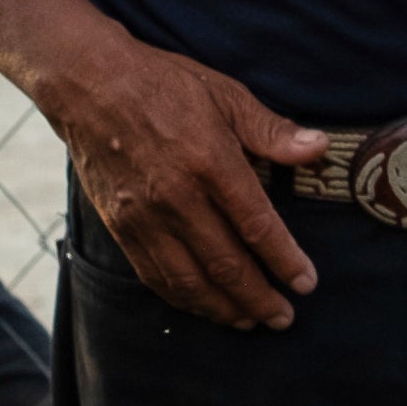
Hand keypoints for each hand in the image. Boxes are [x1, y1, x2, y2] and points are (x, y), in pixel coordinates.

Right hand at [42, 34, 327, 331]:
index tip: (306, 284)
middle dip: (258, 297)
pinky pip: (153, 273)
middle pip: (225, 264)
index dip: (285, 261)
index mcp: (210, 163)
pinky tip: (201, 304)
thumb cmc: (162, 84)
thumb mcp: (226, 95)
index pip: (257, 227)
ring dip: (221, 306)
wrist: (87, 84)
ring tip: (248, 321)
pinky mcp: (119, 224)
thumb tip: (319, 149)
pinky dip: (180, 297)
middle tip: (283, 318)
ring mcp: (143, 215)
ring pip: (187, 279)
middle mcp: (176, 197)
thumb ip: (272, 131)